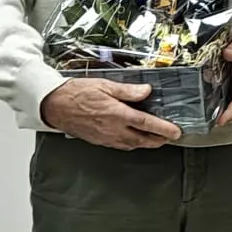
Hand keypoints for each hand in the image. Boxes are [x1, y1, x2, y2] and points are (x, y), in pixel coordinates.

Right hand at [40, 78, 179, 149]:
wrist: (55, 106)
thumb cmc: (77, 93)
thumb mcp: (105, 85)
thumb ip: (128, 91)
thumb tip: (146, 91)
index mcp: (117, 114)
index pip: (147, 124)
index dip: (163, 128)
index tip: (176, 131)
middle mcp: (113, 129)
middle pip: (143, 139)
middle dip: (159, 140)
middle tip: (170, 137)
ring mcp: (106, 138)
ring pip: (132, 145)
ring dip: (147, 143)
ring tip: (157, 139)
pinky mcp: (99, 141)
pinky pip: (121, 146)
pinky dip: (132, 144)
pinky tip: (134, 139)